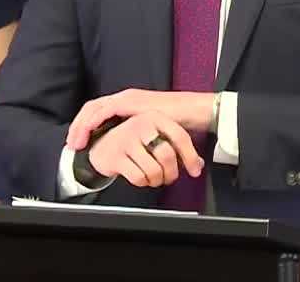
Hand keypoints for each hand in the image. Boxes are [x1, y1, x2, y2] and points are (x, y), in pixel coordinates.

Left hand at [67, 89, 214, 150]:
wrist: (192, 111)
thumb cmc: (177, 121)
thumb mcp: (152, 130)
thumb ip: (139, 135)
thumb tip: (130, 149)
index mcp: (128, 103)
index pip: (99, 111)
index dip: (86, 126)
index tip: (78, 142)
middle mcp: (124, 98)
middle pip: (92, 108)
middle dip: (78, 126)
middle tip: (71, 144)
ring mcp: (126, 98)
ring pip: (94, 108)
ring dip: (81, 125)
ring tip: (75, 143)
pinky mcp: (130, 102)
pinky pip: (104, 110)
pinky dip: (93, 122)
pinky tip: (87, 134)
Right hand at [86, 111, 203, 187]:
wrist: (101, 145)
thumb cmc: (133, 141)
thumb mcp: (155, 137)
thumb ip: (177, 148)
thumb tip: (197, 164)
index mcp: (154, 117)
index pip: (180, 136)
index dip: (190, 157)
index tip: (195, 171)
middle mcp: (140, 124)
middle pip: (168, 155)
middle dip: (171, 173)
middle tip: (169, 177)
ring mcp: (126, 139)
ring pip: (154, 170)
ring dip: (157, 180)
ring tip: (154, 178)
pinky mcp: (116, 156)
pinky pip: (139, 177)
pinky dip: (143, 183)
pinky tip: (141, 177)